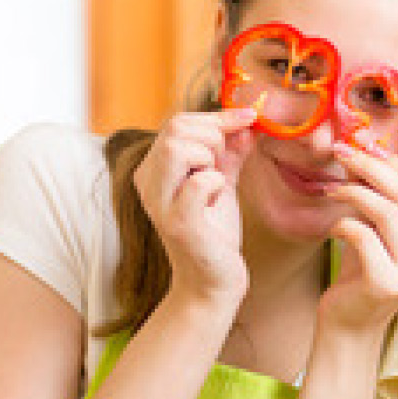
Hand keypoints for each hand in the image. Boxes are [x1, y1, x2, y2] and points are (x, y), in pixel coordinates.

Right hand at [133, 108, 257, 302]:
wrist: (213, 282)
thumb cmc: (214, 233)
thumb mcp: (222, 184)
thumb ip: (230, 153)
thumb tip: (245, 123)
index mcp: (154, 169)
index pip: (178, 122)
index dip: (218, 117)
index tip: (249, 118)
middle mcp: (148, 183)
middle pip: (176, 128)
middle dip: (213, 138)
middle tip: (223, 167)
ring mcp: (159, 203)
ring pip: (178, 148)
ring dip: (210, 158)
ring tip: (217, 183)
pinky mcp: (178, 224)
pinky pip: (199, 184)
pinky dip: (217, 185)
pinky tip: (216, 202)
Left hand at [319, 141, 397, 333]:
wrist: (350, 322)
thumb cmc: (363, 269)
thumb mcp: (376, 226)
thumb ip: (375, 191)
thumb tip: (361, 146)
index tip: (370, 148)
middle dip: (371, 166)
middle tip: (341, 152)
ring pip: (387, 212)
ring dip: (353, 192)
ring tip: (331, 189)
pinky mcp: (387, 284)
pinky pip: (364, 236)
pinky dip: (343, 224)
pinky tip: (334, 229)